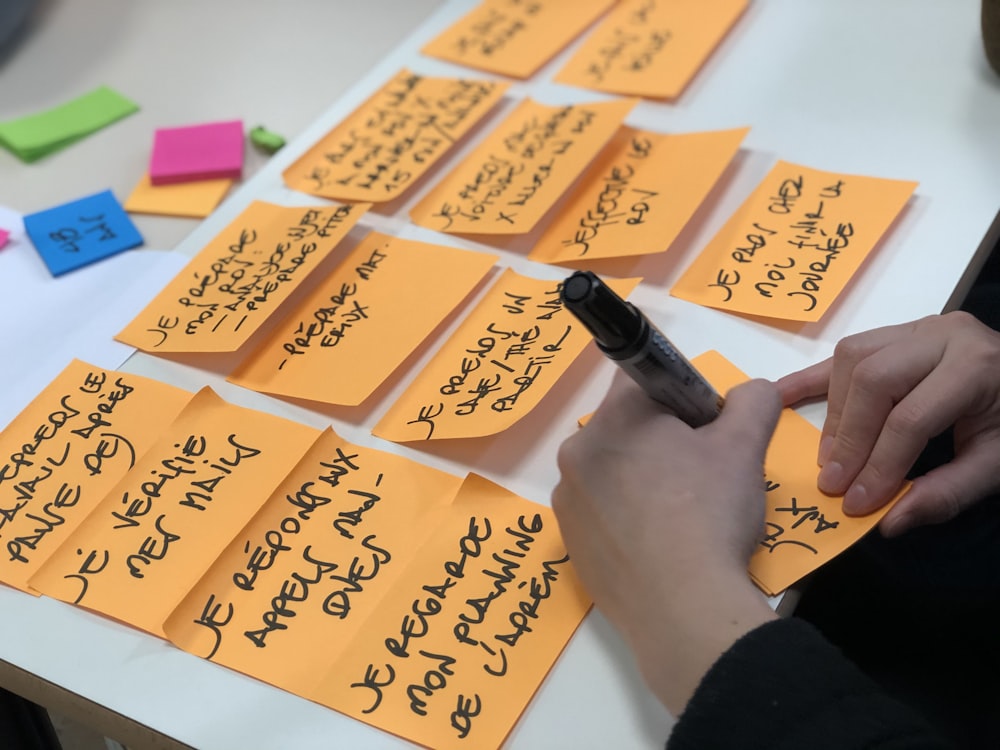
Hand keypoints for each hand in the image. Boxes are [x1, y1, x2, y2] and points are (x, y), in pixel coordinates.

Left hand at [551, 373, 778, 714]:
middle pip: (627, 427)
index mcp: (615, 417)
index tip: (705, 428)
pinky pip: (601, 513)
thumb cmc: (710, 514)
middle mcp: (578, 451)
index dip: (680, 396)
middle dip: (662, 441)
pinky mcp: (569, 541)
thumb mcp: (745, 447)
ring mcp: (567, 499)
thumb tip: (752, 390)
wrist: (682, 608)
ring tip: (680, 517)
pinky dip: (626, 519)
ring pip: (612, 471)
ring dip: (642, 480)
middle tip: (701, 477)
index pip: (645, 377)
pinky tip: (658, 543)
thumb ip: (753, 401)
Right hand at [775, 311, 999, 536]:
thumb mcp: (997, 465)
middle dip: (849, 437)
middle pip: (874, 381)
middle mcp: (943, 335)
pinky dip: (812, 377)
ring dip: (835, 410)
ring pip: (852, 359)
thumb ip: (947, 493)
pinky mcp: (897, 333)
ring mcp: (917, 327)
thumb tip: (888, 523)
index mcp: (976, 366)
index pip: (911, 418)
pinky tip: (781, 396)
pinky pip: (847, 350)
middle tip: (833, 482)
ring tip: (828, 455)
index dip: (879, 464)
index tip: (855, 503)